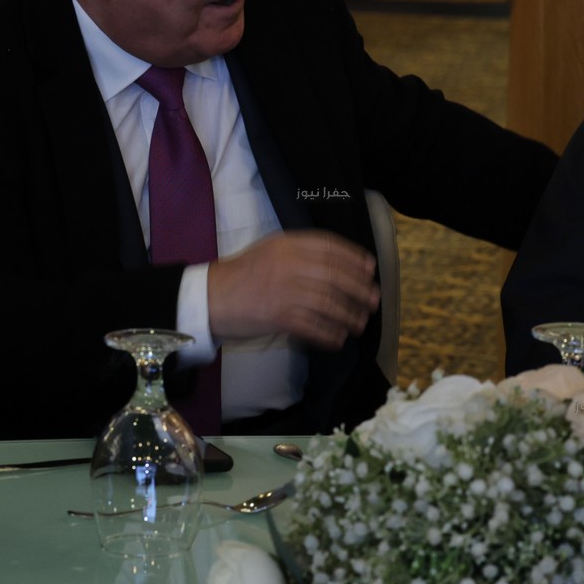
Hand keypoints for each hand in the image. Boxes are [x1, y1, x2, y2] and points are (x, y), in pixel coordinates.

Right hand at [207, 229, 377, 350]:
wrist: (210, 297)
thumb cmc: (243, 275)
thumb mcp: (270, 251)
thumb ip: (300, 252)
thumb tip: (340, 264)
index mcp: (287, 245)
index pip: (330, 246)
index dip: (354, 258)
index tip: (370, 269)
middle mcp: (288, 265)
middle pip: (335, 276)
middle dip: (360, 290)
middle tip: (373, 301)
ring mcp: (284, 291)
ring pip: (329, 303)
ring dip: (350, 315)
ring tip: (359, 324)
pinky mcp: (279, 317)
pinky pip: (314, 327)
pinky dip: (331, 335)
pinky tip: (338, 339)